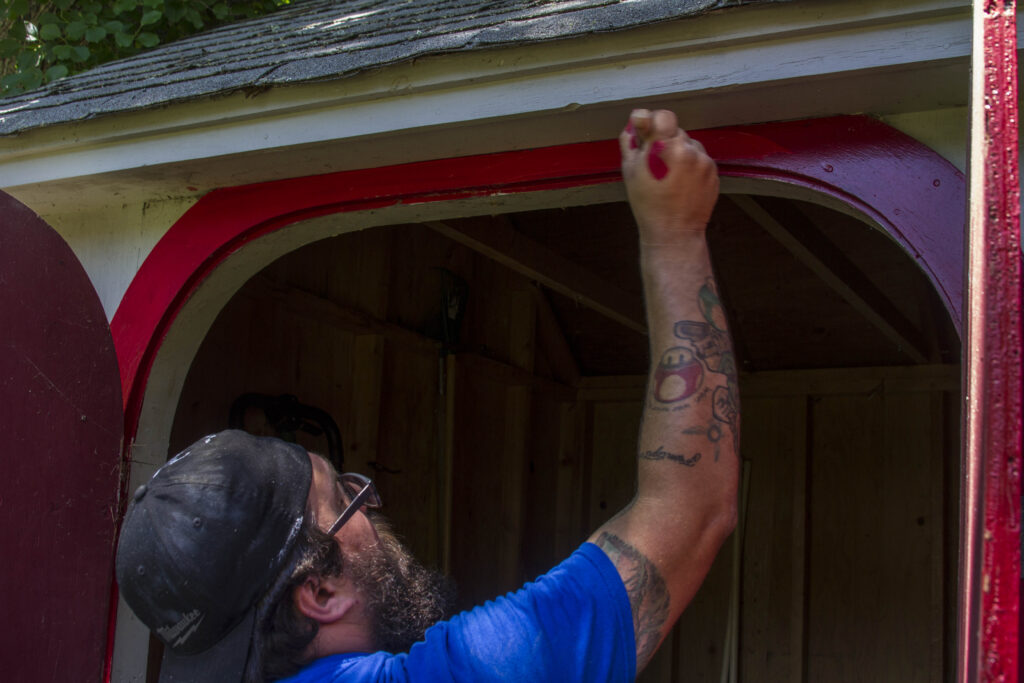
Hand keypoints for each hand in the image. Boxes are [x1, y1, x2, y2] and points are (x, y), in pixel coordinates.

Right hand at [620, 109, 719, 244]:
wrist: (674, 231)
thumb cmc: (647, 203)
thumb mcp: (630, 170)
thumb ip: (631, 140)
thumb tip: (637, 119)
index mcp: (663, 148)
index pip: (664, 116)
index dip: (655, 123)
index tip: (650, 135)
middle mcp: (687, 150)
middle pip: (676, 132)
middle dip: (666, 143)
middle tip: (657, 165)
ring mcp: (703, 161)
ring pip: (689, 144)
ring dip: (680, 154)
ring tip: (671, 178)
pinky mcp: (714, 171)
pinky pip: (700, 158)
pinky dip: (691, 166)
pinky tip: (682, 183)